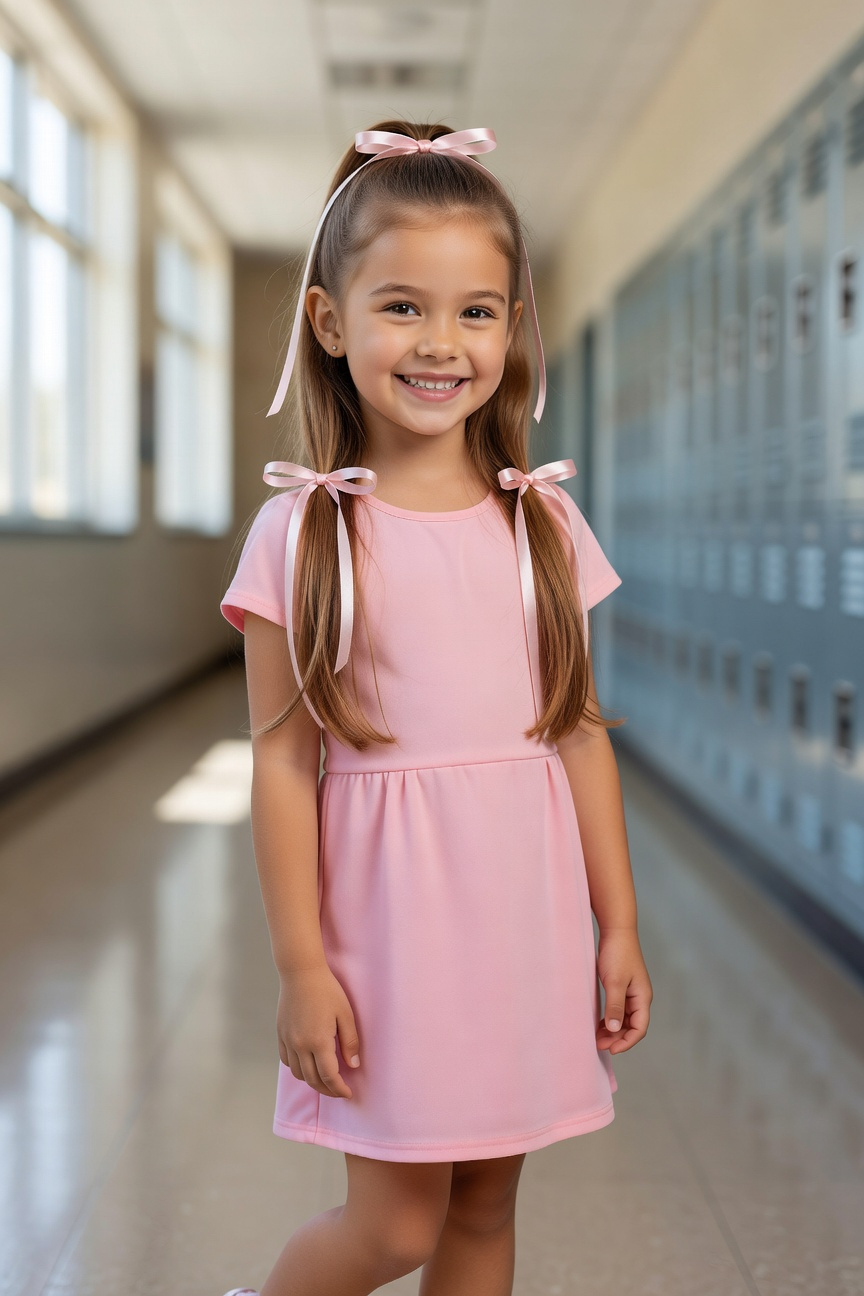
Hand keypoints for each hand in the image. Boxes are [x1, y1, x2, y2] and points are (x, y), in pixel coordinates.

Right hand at [277, 964, 361, 1098]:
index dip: (339, 1089)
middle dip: (327, 1090)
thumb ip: (350, 1042)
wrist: (301, 973)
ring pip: (298, 1073)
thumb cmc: (327, 990)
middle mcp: (300, 1045)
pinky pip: (287, 1061)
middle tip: (339, 1091)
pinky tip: (307, 1065)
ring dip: (312, 1081)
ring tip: (324, 1079)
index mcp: (319, 1041)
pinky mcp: (280, 1034)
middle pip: (313, 1080)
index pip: (329, 1076)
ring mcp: (288, 1041)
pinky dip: (297, 1069)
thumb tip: (353, 1065)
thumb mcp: (345, 1014)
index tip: (348, 1093)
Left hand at [595, 927, 651, 1054]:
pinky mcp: (622, 987)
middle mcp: (639, 997)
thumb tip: (615, 1030)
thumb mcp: (614, 982)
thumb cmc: (617, 954)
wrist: (616, 930)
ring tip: (597, 1037)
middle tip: (599, 1044)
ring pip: (625, 1019)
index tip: (610, 1049)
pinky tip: (600, 1024)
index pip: (639, 1028)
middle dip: (618, 1038)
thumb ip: (615, 1006)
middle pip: (632, 1026)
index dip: (626, 1042)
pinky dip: (611, 1019)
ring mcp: (631, 992)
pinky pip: (619, 1010)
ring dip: (613, 1030)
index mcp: (642, 997)